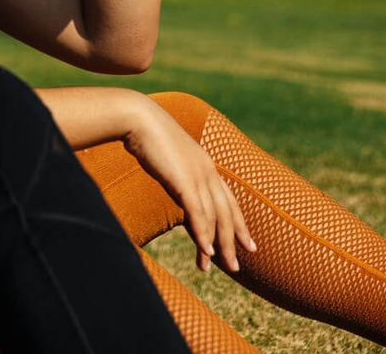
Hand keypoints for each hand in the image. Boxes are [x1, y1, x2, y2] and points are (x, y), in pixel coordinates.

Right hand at [121, 97, 257, 273]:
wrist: (138, 118)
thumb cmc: (146, 134)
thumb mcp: (166, 155)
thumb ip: (174, 171)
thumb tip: (172, 180)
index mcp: (205, 165)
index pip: (228, 200)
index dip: (238, 223)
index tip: (247, 243)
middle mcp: (207, 171)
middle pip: (226, 213)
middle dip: (233, 240)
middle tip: (237, 266)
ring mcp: (198, 176)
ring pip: (214, 218)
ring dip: (217, 245)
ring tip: (216, 267)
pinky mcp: (184, 181)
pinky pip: (198, 214)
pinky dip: (203, 234)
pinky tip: (207, 251)